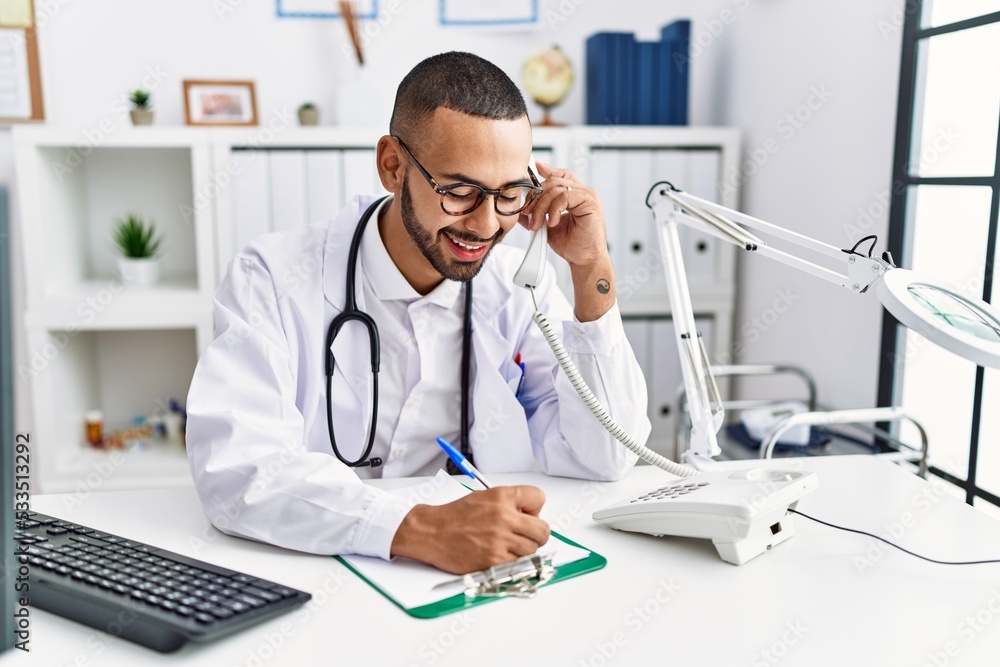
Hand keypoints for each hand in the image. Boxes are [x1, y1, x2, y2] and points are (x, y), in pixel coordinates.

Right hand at [390, 486, 549, 573]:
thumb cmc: (455, 516)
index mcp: (501, 496)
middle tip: (522, 536)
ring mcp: (499, 539)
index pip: (538, 498)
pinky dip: (512, 562)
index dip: (534, 510)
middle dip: (535, 534)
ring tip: (506, 545)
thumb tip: (531, 516)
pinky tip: (499, 555)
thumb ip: (509, 503)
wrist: (431, 532)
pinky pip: (519, 563)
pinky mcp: (494, 560)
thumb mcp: (484, 497)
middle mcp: (503, 516)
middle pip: (542, 530)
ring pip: (532, 549)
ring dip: (523, 550)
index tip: (526, 516)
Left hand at [518, 161, 608, 268]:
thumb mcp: (548, 227)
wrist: (584, 260)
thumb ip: (536, 215)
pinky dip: (554, 210)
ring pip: (556, 189)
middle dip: (536, 197)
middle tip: (527, 213)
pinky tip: (552, 223)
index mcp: (575, 196)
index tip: (533, 169)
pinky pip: (565, 197)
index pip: (561, 176)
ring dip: (541, 207)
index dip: (547, 170)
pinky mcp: (590, 202)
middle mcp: (583, 193)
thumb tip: (519, 211)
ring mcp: (588, 196)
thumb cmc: (572, 245)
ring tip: (537, 224)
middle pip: (553, 182)